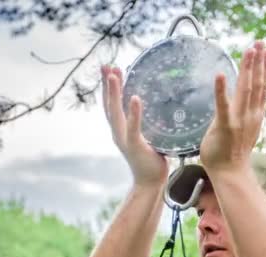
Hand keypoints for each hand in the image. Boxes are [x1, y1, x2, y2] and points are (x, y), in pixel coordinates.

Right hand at [101, 65, 168, 187]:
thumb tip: (160, 107)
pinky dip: (133, 112)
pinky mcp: (134, 145)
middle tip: (106, 65)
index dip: (109, 88)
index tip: (109, 69)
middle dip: (107, 85)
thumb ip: (149, 123)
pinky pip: (132, 126)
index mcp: (120, 130)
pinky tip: (134, 98)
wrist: (150, 182)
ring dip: (114, 93)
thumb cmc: (152, 159)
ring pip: (115, 112)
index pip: (111, 105)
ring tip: (114, 75)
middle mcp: (118, 132)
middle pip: (108, 105)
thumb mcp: (149, 136)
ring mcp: (124, 138)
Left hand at [199, 41, 265, 171]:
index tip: (265, 50)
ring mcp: (239, 120)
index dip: (264, 67)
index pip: (261, 87)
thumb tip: (235, 102)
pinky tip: (221, 74)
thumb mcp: (239, 129)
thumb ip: (238, 114)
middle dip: (258, 62)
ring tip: (250, 51)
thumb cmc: (230, 152)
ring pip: (246, 90)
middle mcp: (250, 115)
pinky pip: (223, 106)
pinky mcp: (225, 126)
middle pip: (257, 83)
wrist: (230, 173)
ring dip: (248, 69)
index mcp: (254, 115)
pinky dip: (222, 90)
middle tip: (260, 42)